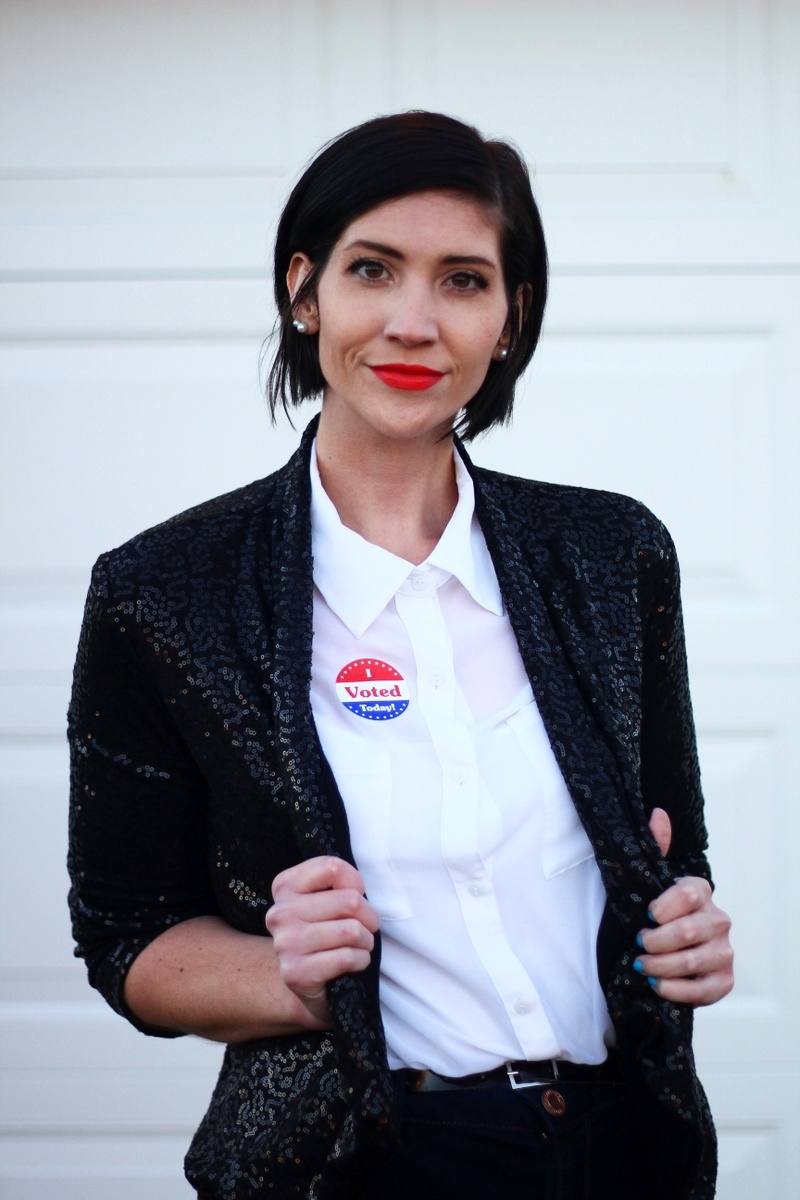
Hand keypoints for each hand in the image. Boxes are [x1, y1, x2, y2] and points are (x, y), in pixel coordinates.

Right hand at [265, 856, 379, 1027]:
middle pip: (349, 900)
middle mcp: (280, 913)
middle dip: (369, 917)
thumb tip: (357, 889)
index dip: (356, 882)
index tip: (356, 896)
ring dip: (366, 941)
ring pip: (351, 930)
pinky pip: (347, 957)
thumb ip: (339, 884)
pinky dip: (361, 960)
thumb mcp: (327, 899)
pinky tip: (354, 963)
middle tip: (367, 928)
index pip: (332, 867)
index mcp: (285, 887)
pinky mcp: (295, 973)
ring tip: (360, 946)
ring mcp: (285, 944)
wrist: (307, 983)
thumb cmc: (326, 933)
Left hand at [633, 808, 733, 1006]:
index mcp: (700, 891)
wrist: (661, 953)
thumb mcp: (647, 880)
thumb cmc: (651, 914)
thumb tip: (659, 815)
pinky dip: (677, 990)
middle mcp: (718, 920)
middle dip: (657, 941)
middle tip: (638, 944)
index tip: (646, 914)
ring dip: (662, 966)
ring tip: (642, 965)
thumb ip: (654, 847)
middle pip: (690, 931)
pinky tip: (657, 985)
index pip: (689, 893)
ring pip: (695, 961)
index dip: (665, 905)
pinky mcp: (724, 980)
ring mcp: (724, 952)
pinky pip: (704, 990)